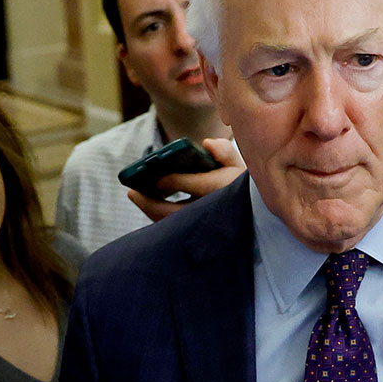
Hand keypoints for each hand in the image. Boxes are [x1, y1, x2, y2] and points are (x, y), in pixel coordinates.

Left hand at [126, 136, 246, 223]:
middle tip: (132, 192)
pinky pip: (175, 231)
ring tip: (137, 197)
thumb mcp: (237, 165)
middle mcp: (217, 211)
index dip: (175, 182)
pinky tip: (147, 206)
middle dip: (152, 203)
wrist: (249, 216)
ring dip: (153, 212)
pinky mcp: (199, 237)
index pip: (200, 185)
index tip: (158, 178)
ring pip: (175, 225)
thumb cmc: (239, 185)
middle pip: (179, 213)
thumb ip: (224, 150)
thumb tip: (206, 144)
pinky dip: (160, 219)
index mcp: (228, 188)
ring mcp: (207, 227)